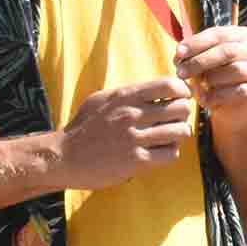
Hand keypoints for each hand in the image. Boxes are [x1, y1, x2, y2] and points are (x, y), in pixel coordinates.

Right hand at [54, 76, 194, 189]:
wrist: (63, 157)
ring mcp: (135, 138)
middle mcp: (132, 114)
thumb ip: (127, 94)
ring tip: (169, 137)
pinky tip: (159, 152)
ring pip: (180, 131)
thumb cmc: (83, 128)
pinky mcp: (136, 161)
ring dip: (179, 135)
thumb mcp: (101, 100)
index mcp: (125, 96)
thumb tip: (156, 89)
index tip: (179, 99)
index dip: (182, 92)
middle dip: (183, 115)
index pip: (169, 85)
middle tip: (175, 121)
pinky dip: (170, 153)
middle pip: (181, 108)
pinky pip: (171, 154)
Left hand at [176, 23, 246, 144]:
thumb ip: (194, 56)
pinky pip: (242, 90)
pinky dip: (220, 95)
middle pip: (229, 50)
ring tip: (196, 87)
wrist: (232, 115)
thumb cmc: (215, 84)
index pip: (220, 34)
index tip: (178, 53)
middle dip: (201, 61)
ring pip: (238, 69)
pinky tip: (205, 100)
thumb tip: (180, 53)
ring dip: (211, 78)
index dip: (197, 42)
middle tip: (182, 72)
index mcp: (243, 37)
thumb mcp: (202, 66)